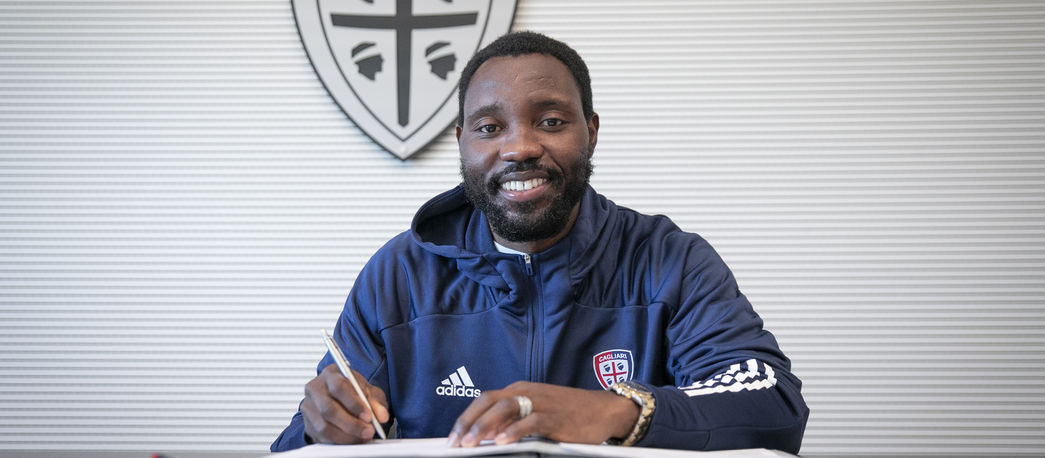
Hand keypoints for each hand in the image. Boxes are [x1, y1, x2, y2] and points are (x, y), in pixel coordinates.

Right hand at [300, 364, 389, 443]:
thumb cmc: (353, 391)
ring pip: (324, 426)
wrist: (338, 397)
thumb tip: (381, 415)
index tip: (368, 416)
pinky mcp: (308, 424)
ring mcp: (309, 407)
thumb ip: (376, 401)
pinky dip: (339, 441)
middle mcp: (315, 388)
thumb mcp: (368, 391)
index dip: (354, 403)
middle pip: (329, 409)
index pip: (339, 387)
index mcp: (330, 374)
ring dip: (346, 435)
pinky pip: (321, 437)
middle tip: (368, 431)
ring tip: (363, 437)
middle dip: (351, 424)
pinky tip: (352, 440)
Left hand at [447, 381, 639, 446]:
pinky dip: (515, 431)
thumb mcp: (538, 413)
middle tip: (456, 442)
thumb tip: (489, 436)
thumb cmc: (569, 414)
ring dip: (485, 426)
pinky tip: (503, 442)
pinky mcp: (555, 417)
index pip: (485, 400)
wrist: (604, 410)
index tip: (453, 436)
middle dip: (468, 422)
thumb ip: (514, 421)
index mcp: (520, 390)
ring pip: (505, 409)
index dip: (466, 417)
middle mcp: (527, 392)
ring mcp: (541, 403)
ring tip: (471, 443)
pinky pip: (531, 421)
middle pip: (489, 402)